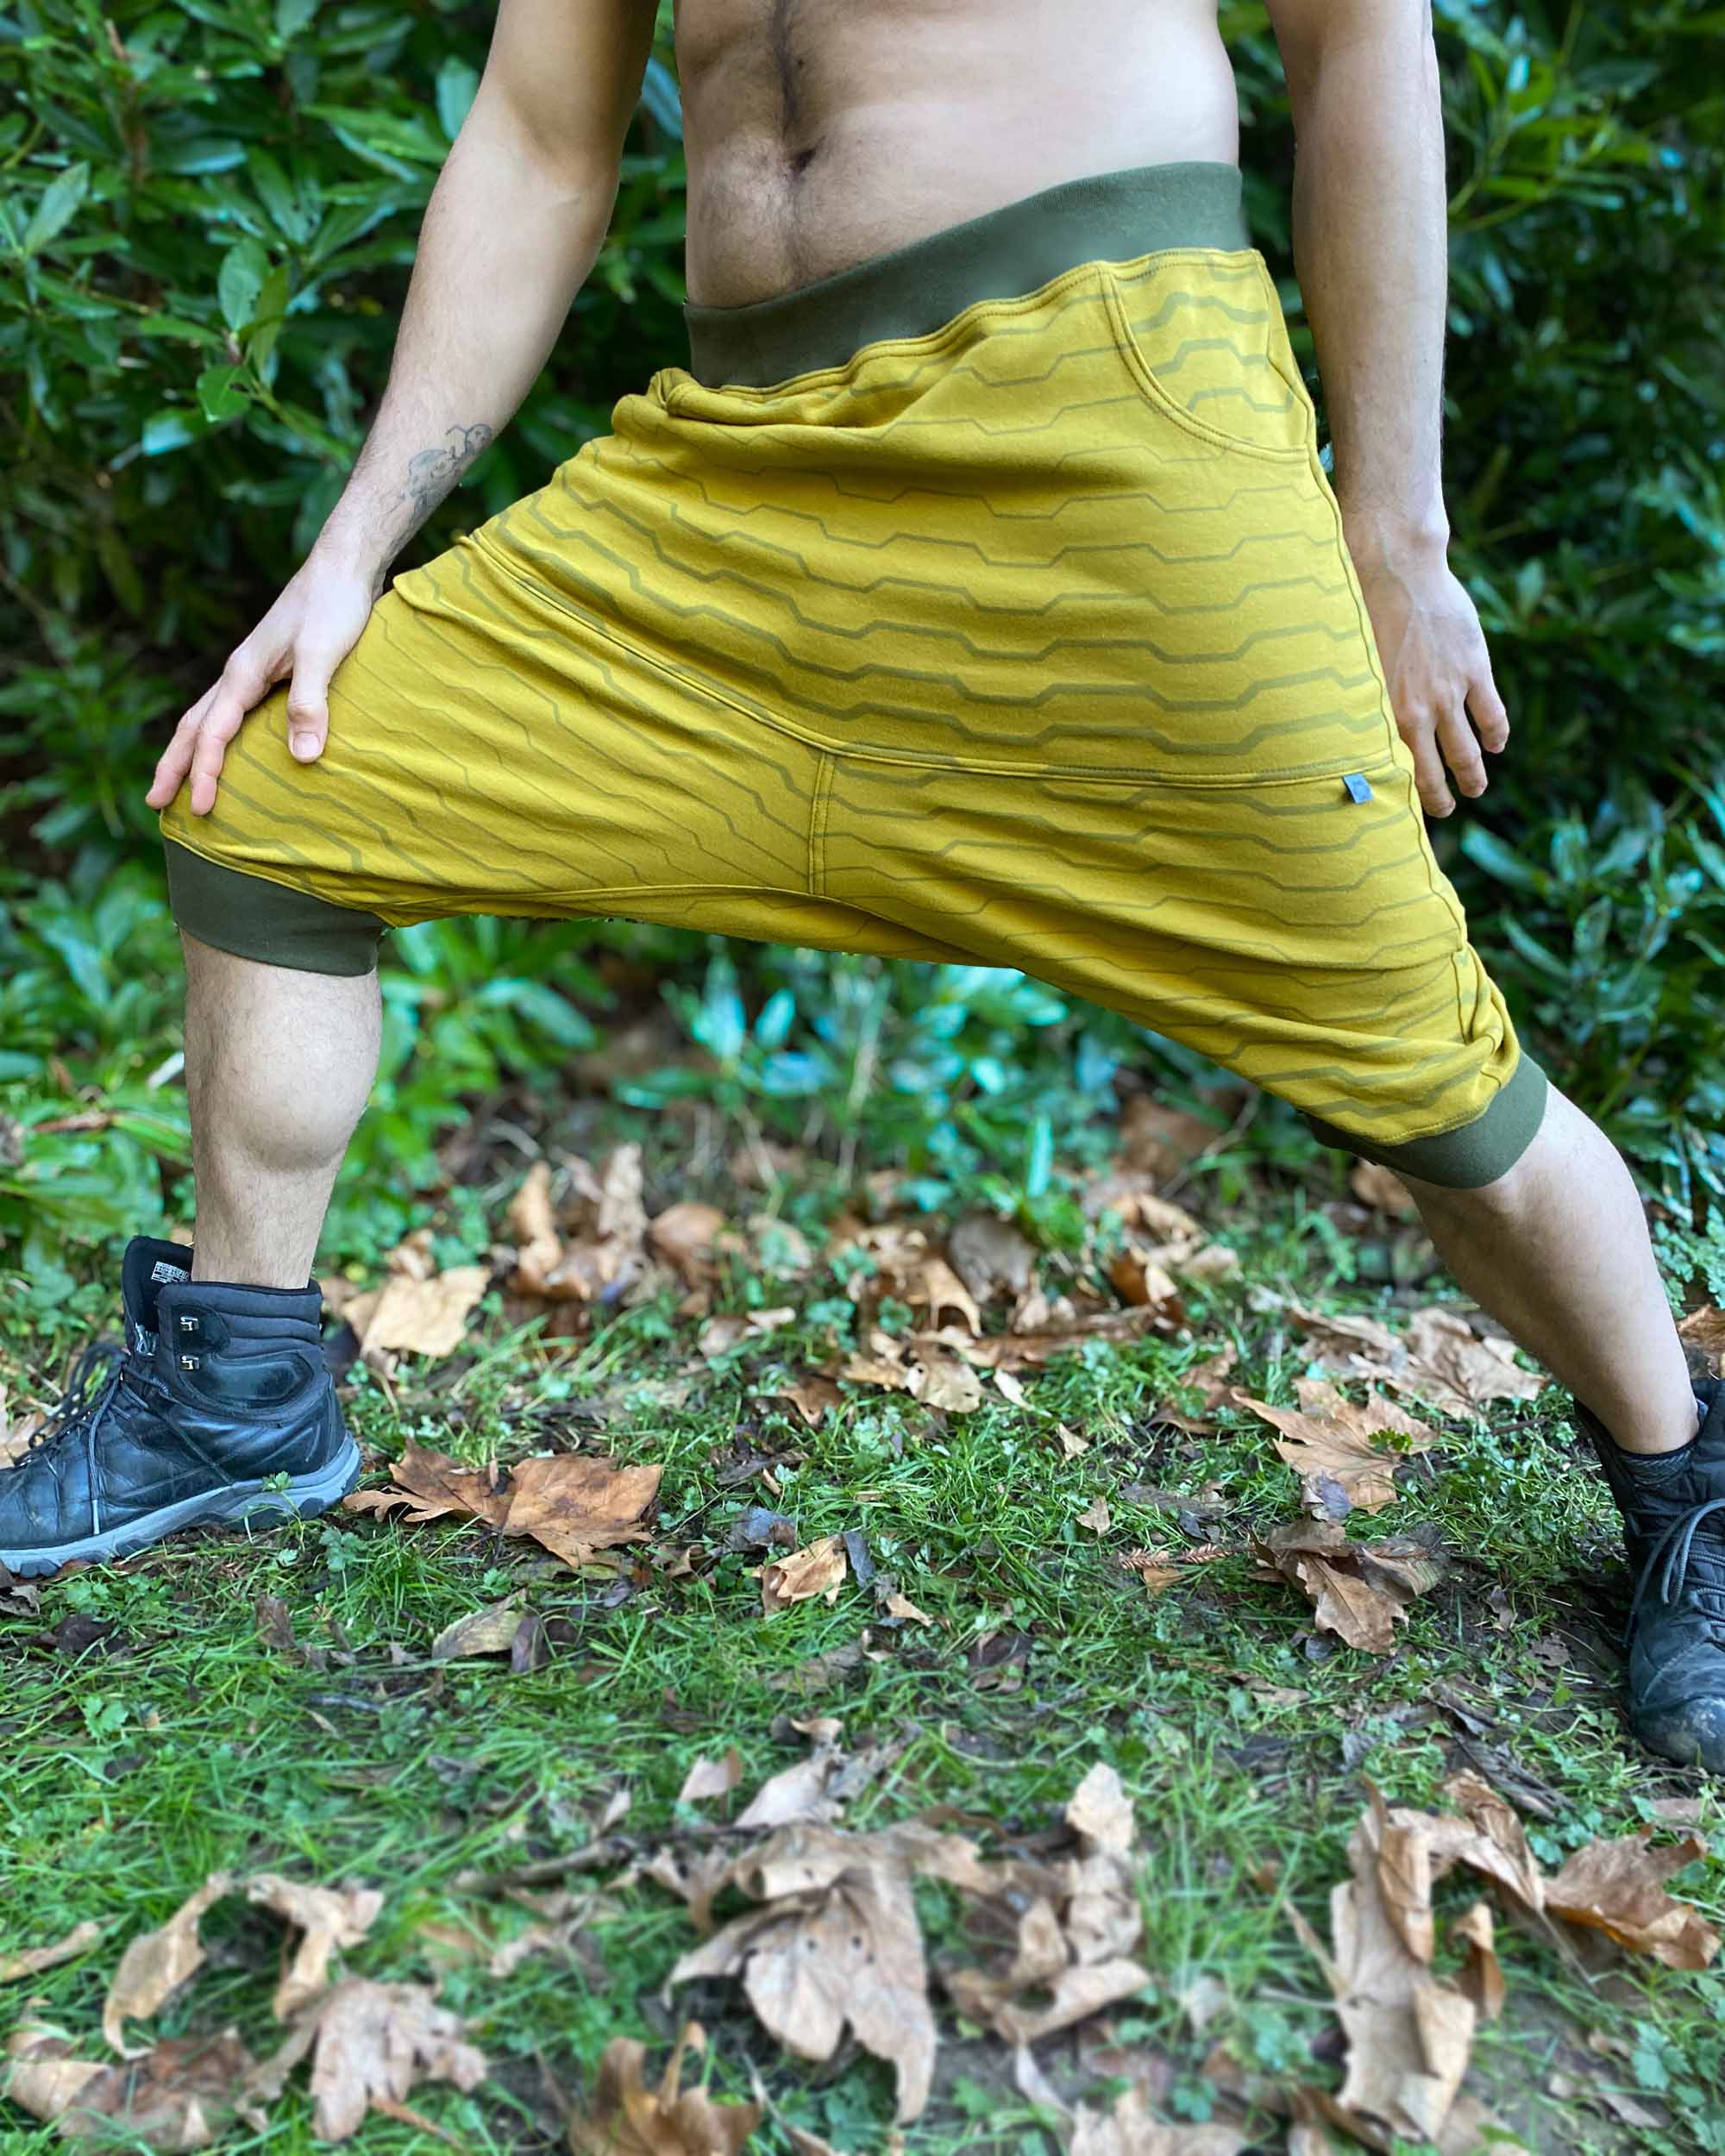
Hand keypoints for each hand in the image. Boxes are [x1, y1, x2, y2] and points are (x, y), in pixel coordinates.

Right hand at [146, 552, 378, 816]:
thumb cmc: (334, 606)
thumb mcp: (323, 654)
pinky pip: (232, 711)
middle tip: (155, 802)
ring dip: (191, 751)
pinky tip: (228, 748)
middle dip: (174, 765)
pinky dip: (219, 735)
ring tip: (178, 782)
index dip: (205, 773)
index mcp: (243, 673)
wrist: (342, 568)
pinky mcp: (270, 670)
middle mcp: (239, 674)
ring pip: (208, 717)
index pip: (213, 733)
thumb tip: (302, 758)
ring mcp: (252, 671)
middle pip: (194, 727)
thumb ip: (310, 703)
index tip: (201, 809)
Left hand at [1347, 532, 1508, 819]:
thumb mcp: (1348, 666)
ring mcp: (1449, 693)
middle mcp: (1415, 712)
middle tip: (1447, 809)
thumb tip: (1342, 727)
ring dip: (1473, 774)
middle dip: (1441, 797)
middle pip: (1433, 770)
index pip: (1393, 769)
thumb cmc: (1358, 611)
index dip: (1401, 794)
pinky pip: (1491, 713)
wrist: (1395, 570)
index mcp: (1378, 714)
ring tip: (1476, 789)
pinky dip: (1496, 734)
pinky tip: (1496, 744)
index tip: (1401, 810)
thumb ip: (1355, 700)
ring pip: (1467, 749)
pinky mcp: (1474, 669)